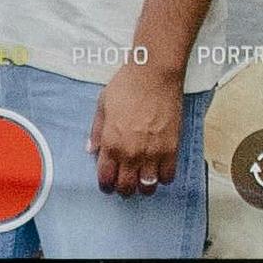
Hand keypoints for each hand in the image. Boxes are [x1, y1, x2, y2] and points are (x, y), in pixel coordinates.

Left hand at [89, 62, 185, 198]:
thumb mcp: (102, 105)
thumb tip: (91, 150)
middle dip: (124, 188)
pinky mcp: (171, 148)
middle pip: (126, 187)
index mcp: (111, 143)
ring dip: (143, 186)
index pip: (106, 178)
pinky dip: (163, 177)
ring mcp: (152, 153)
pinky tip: (159, 169)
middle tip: (126, 182)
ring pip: (147, 187)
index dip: (106, 184)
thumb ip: (96, 131)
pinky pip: (168, 176)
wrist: (154, 74)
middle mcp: (130, 153)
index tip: (108, 183)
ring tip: (143, 178)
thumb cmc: (127, 85)